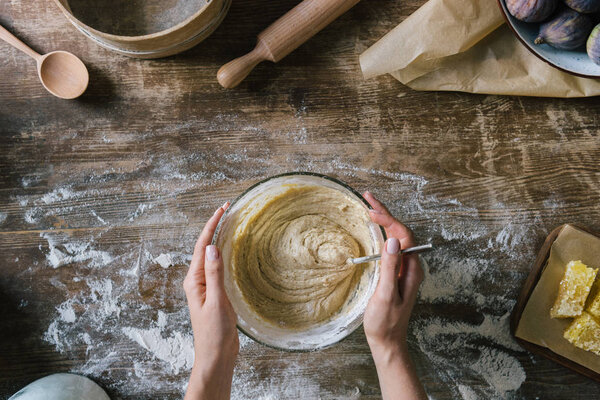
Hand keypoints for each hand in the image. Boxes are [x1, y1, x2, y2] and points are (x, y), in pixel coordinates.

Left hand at [183, 203, 237, 399]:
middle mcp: (198, 281)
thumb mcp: (217, 301)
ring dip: (220, 239)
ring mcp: (207, 287)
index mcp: (194, 280)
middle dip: (215, 227)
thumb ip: (214, 274)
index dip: (211, 225)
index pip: (201, 246)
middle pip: (205, 247)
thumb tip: (211, 247)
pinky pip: (220, 267)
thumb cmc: (214, 333)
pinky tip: (235, 251)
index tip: (222, 209)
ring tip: (231, 223)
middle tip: (228, 209)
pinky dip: (227, 254)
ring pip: (213, 256)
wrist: (216, 356)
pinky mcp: (216, 293)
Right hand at [363, 192, 426, 399]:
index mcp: (412, 269)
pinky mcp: (396, 273)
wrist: (387, 341)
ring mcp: (404, 268)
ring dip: (384, 220)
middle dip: (386, 213)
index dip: (389, 219)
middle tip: (368, 197)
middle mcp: (411, 265)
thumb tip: (393, 240)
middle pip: (401, 232)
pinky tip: (374, 228)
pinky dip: (382, 233)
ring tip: (370, 206)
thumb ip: (390, 268)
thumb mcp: (385, 295)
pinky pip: (391, 246)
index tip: (371, 209)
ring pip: (397, 237)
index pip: (404, 235)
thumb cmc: (385, 322)